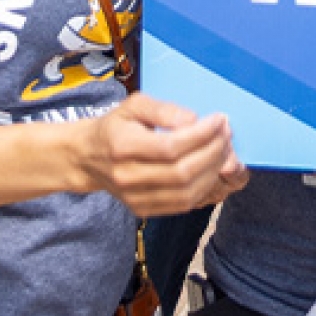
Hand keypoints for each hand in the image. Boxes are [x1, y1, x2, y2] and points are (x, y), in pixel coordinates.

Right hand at [86, 94, 245, 214]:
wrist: (88, 158)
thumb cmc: (115, 127)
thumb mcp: (134, 105)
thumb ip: (164, 109)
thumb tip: (193, 120)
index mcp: (122, 146)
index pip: (171, 147)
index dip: (201, 135)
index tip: (219, 120)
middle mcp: (127, 176)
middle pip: (182, 172)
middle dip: (213, 151)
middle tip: (227, 133)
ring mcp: (134, 197)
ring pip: (186, 192)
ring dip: (213, 170)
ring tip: (223, 149)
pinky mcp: (143, 209)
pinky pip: (182, 204)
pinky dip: (203, 187)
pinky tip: (211, 168)